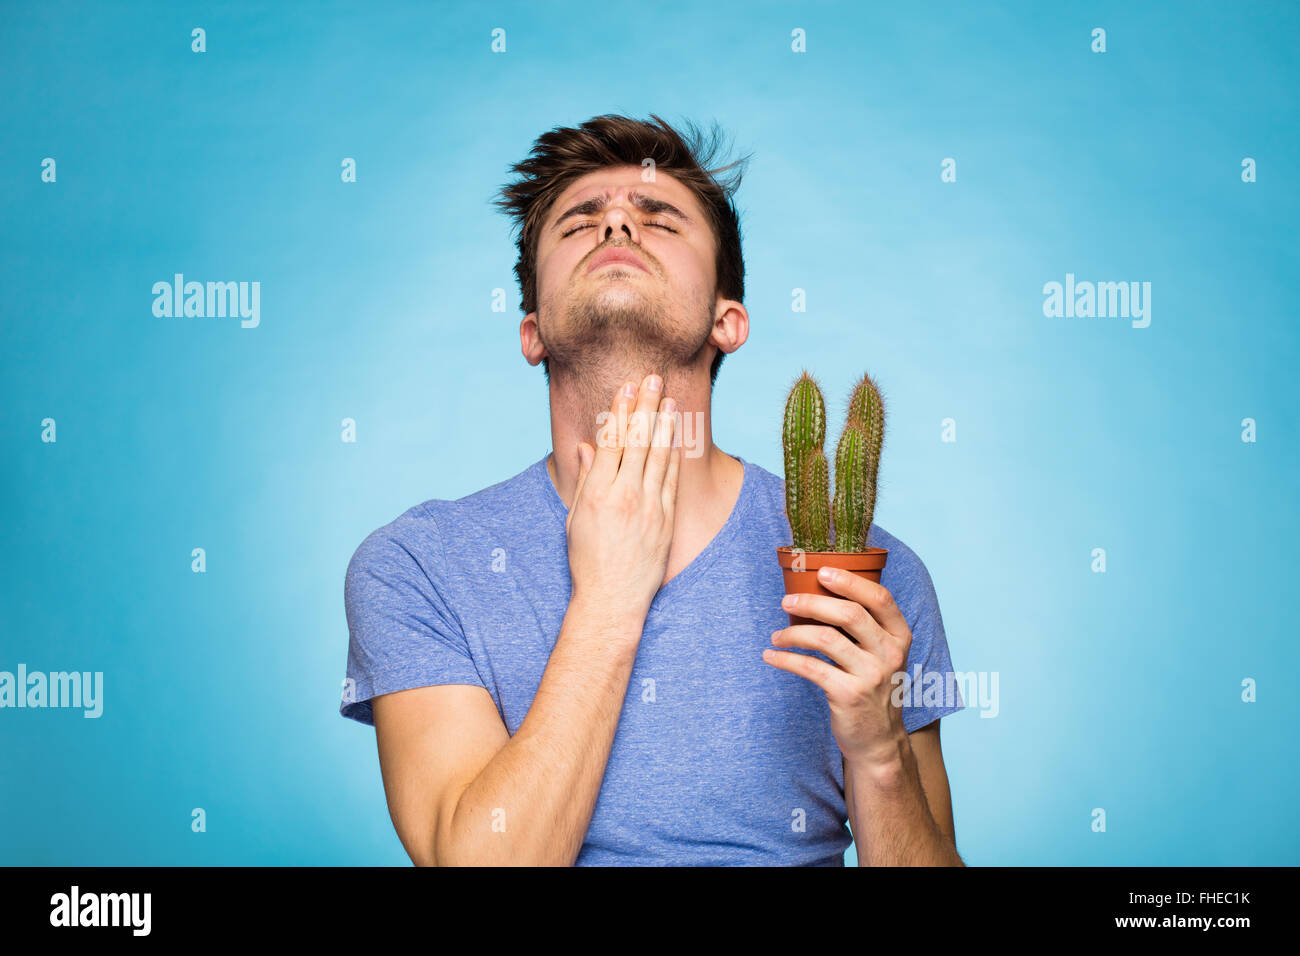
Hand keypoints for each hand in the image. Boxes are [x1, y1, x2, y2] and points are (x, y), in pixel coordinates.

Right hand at [565, 374, 680, 620]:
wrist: (613, 599)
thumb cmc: (588, 561)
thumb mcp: (576, 518)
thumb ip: (587, 479)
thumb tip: (588, 447)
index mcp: (598, 493)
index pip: (612, 441)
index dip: (621, 411)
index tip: (627, 388)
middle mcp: (625, 495)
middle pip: (638, 441)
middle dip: (646, 406)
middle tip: (653, 379)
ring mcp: (649, 507)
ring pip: (659, 455)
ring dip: (665, 423)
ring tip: (669, 399)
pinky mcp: (666, 519)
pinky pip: (671, 479)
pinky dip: (674, 454)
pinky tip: (677, 436)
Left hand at [762, 566, 913, 769]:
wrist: (879, 740)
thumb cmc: (873, 687)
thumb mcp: (881, 654)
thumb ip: (864, 626)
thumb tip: (819, 591)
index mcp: (899, 636)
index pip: (880, 598)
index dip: (850, 581)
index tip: (823, 572)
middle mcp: (890, 653)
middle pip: (849, 614)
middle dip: (812, 602)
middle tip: (786, 601)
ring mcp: (871, 676)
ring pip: (825, 639)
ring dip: (793, 633)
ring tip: (776, 636)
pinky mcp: (849, 695)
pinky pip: (810, 667)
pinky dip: (786, 659)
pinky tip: (772, 657)